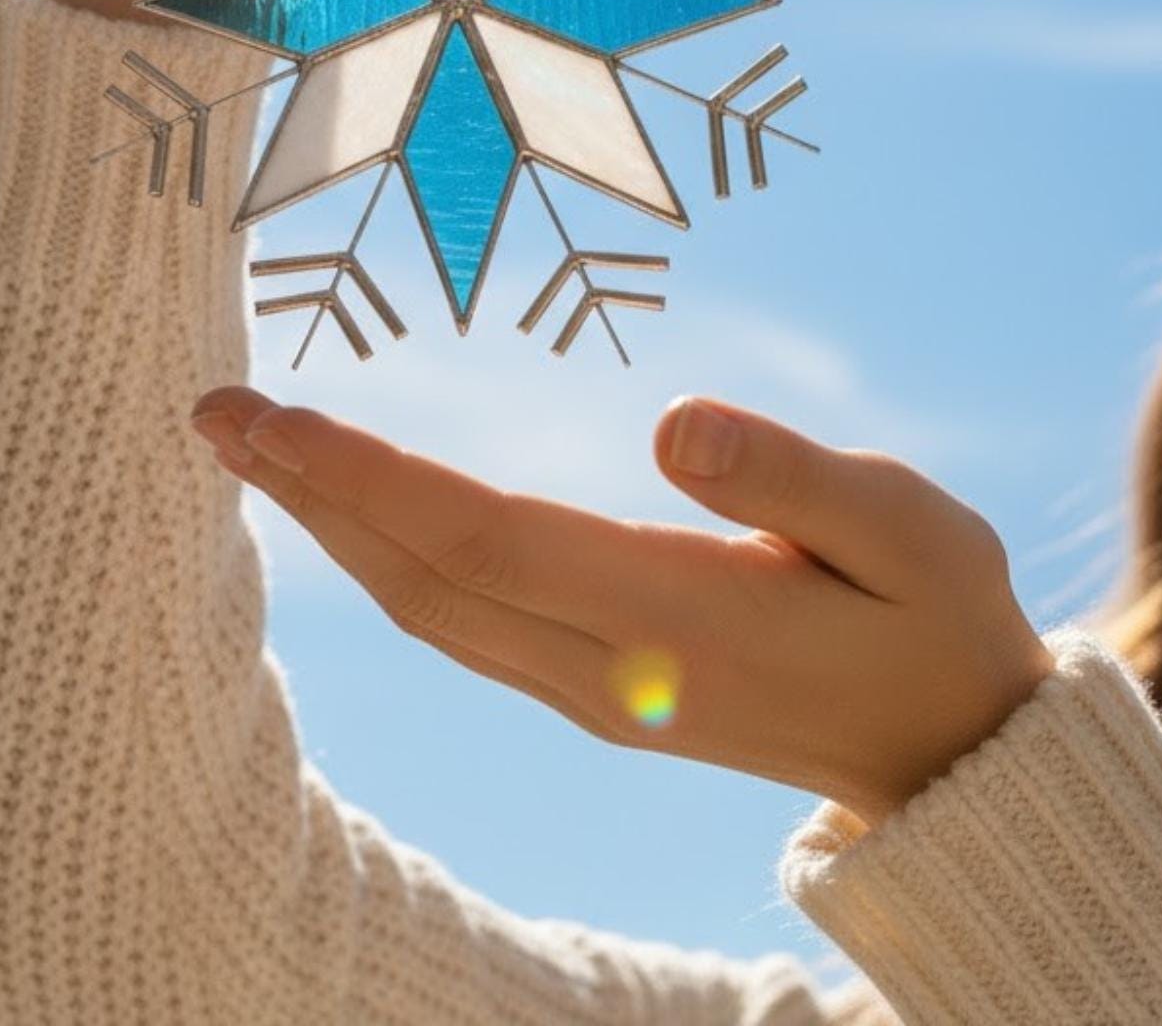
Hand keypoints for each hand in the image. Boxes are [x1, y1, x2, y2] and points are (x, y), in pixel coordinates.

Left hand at [186, 387, 1056, 828]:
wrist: (949, 750)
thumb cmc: (932, 612)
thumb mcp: (909, 529)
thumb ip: (796, 473)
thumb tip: (674, 420)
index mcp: (674, 617)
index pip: (483, 538)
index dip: (367, 477)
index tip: (271, 416)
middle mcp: (608, 669)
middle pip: (423, 576)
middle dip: (310, 491)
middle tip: (211, 411)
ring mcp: (592, 693)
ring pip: (427, 607)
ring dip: (332, 523)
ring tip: (251, 446)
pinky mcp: (592, 691)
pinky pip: (457, 620)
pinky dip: (384, 555)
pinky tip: (348, 509)